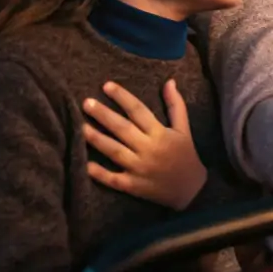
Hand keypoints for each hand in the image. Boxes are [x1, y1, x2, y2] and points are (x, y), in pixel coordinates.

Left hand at [83, 79, 206, 210]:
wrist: (191, 190)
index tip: (106, 86)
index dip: (122, 97)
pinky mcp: (133, 185)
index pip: (138, 110)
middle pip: (122, 128)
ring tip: (81, 127)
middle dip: (103, 115)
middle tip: (86, 103)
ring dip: (97, 139)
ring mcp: (139, 168)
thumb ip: (176, 105)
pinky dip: (99, 173)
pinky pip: (113, 179)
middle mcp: (148, 149)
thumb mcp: (184, 128)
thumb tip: (169, 81)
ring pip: (115, 151)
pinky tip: (86, 164)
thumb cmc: (186, 154)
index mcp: (160, 133)